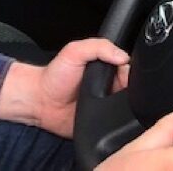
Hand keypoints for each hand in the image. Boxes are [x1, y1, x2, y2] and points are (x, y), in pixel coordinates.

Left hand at [0, 38, 129, 137]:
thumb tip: (123, 56)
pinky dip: (118, 123)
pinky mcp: (103, 123)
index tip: (127, 77)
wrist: (40, 102)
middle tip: (116, 91)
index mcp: (105, 68)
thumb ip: (97, 47)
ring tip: (110, 104)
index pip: (129, 70)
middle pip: (132, 90)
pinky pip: (118, 125)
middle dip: (130, 92)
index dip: (132, 73)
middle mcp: (109, 86)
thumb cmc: (54, 75)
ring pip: (128, 108)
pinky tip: (110, 118)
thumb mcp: (73, 51)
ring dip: (125, 108)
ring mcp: (107, 105)